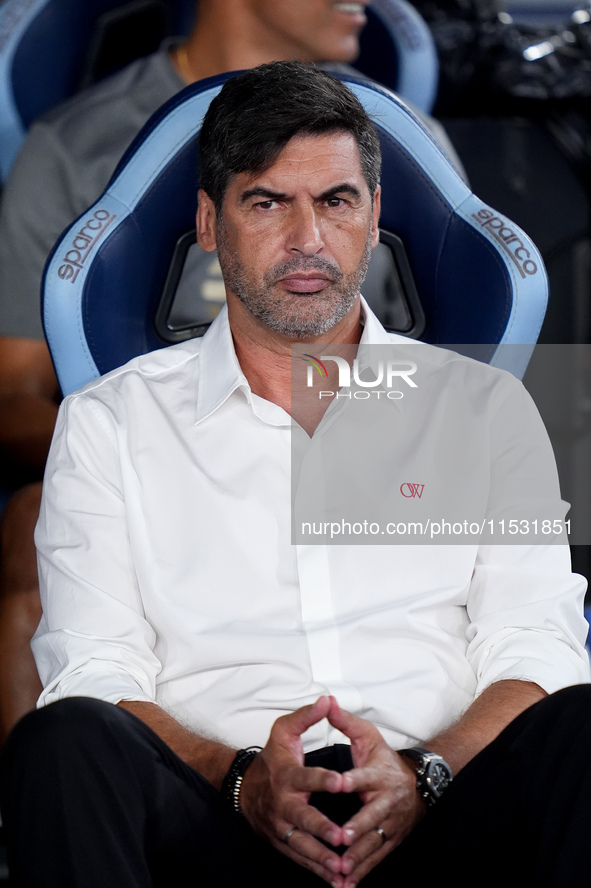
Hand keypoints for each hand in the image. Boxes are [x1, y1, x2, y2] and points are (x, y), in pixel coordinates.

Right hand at [239, 696, 347, 884]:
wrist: (243, 788)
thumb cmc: (271, 758)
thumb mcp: (284, 731)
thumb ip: (307, 716)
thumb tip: (326, 700)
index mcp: (287, 775)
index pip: (306, 776)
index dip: (323, 779)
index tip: (342, 782)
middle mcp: (283, 803)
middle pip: (303, 818)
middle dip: (322, 829)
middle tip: (341, 836)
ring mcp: (281, 826)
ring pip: (301, 845)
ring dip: (321, 858)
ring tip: (341, 868)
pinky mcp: (281, 842)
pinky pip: (299, 859)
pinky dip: (316, 871)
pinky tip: (335, 880)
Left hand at [327, 696, 425, 886]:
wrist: (418, 783)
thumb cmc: (385, 759)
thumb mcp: (368, 736)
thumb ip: (345, 722)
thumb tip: (327, 701)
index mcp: (379, 774)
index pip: (365, 776)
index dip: (353, 779)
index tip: (339, 784)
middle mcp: (387, 800)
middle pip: (372, 815)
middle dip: (357, 827)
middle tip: (340, 837)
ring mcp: (391, 823)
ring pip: (374, 842)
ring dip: (358, 856)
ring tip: (341, 869)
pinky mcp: (391, 840)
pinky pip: (377, 858)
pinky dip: (364, 871)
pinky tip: (348, 883)